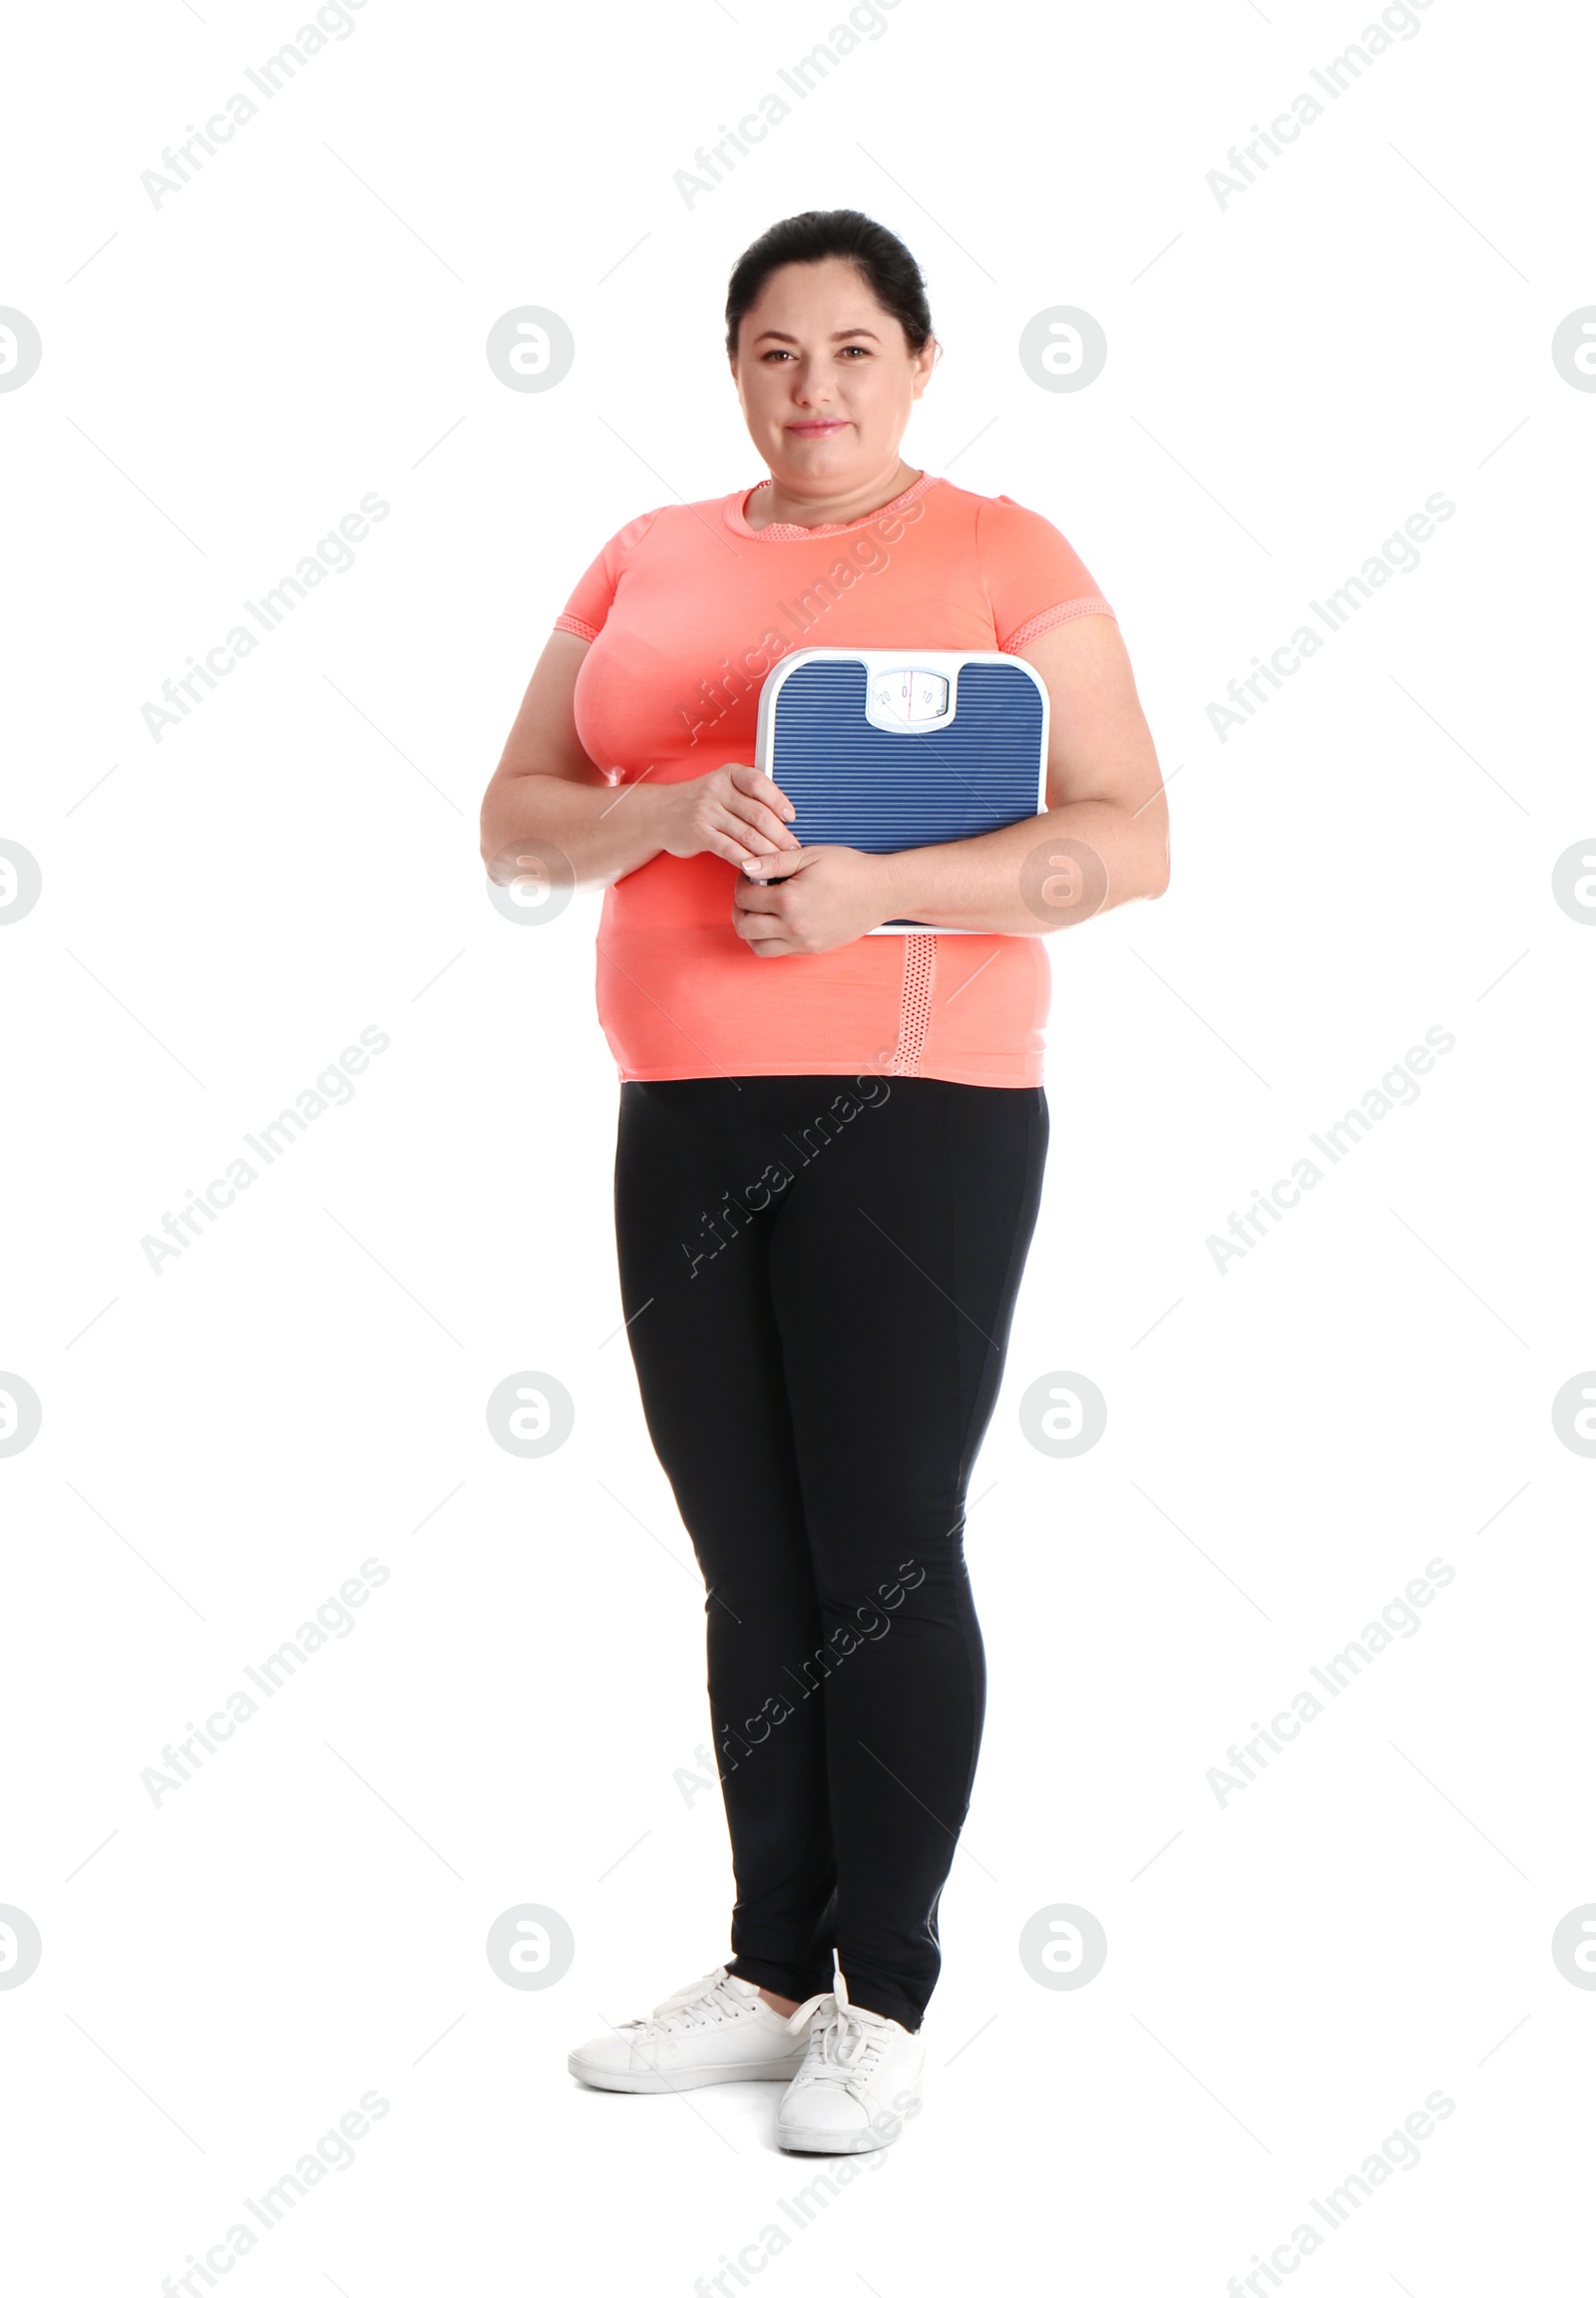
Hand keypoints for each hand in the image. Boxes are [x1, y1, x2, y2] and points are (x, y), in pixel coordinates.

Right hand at [655, 764, 798, 868]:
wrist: (662, 813)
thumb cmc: (701, 802)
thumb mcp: (724, 787)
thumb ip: (750, 796)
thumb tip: (784, 817)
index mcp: (729, 774)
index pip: (759, 784)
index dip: (779, 801)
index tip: (791, 818)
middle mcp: (717, 789)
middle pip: (757, 813)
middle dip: (780, 834)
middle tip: (792, 848)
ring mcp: (706, 811)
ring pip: (747, 834)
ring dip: (768, 851)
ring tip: (780, 860)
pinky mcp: (699, 833)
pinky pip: (730, 849)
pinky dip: (747, 860)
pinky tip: (757, 867)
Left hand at [732, 845, 893, 955]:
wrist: (882, 891)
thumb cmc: (851, 870)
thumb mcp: (810, 856)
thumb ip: (774, 861)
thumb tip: (746, 865)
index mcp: (789, 901)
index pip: (745, 898)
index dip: (742, 883)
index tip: (751, 876)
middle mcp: (793, 927)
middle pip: (745, 926)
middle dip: (741, 908)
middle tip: (750, 895)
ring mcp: (804, 942)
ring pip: (758, 947)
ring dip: (752, 930)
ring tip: (760, 912)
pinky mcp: (813, 950)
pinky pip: (779, 953)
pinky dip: (770, 940)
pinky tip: (777, 923)